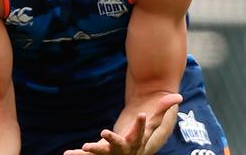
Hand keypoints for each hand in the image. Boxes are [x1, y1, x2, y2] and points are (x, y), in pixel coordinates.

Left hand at [63, 93, 182, 154]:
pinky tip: (67, 153)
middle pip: (119, 144)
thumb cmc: (141, 136)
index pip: (140, 131)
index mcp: (136, 139)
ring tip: (84, 146)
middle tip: (104, 132)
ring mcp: (111, 153)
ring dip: (93, 149)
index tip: (140, 114)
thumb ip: (162, 108)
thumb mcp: (152, 123)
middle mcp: (123, 148)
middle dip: (112, 139)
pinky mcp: (99, 154)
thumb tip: (178, 96)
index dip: (140, 123)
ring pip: (101, 152)